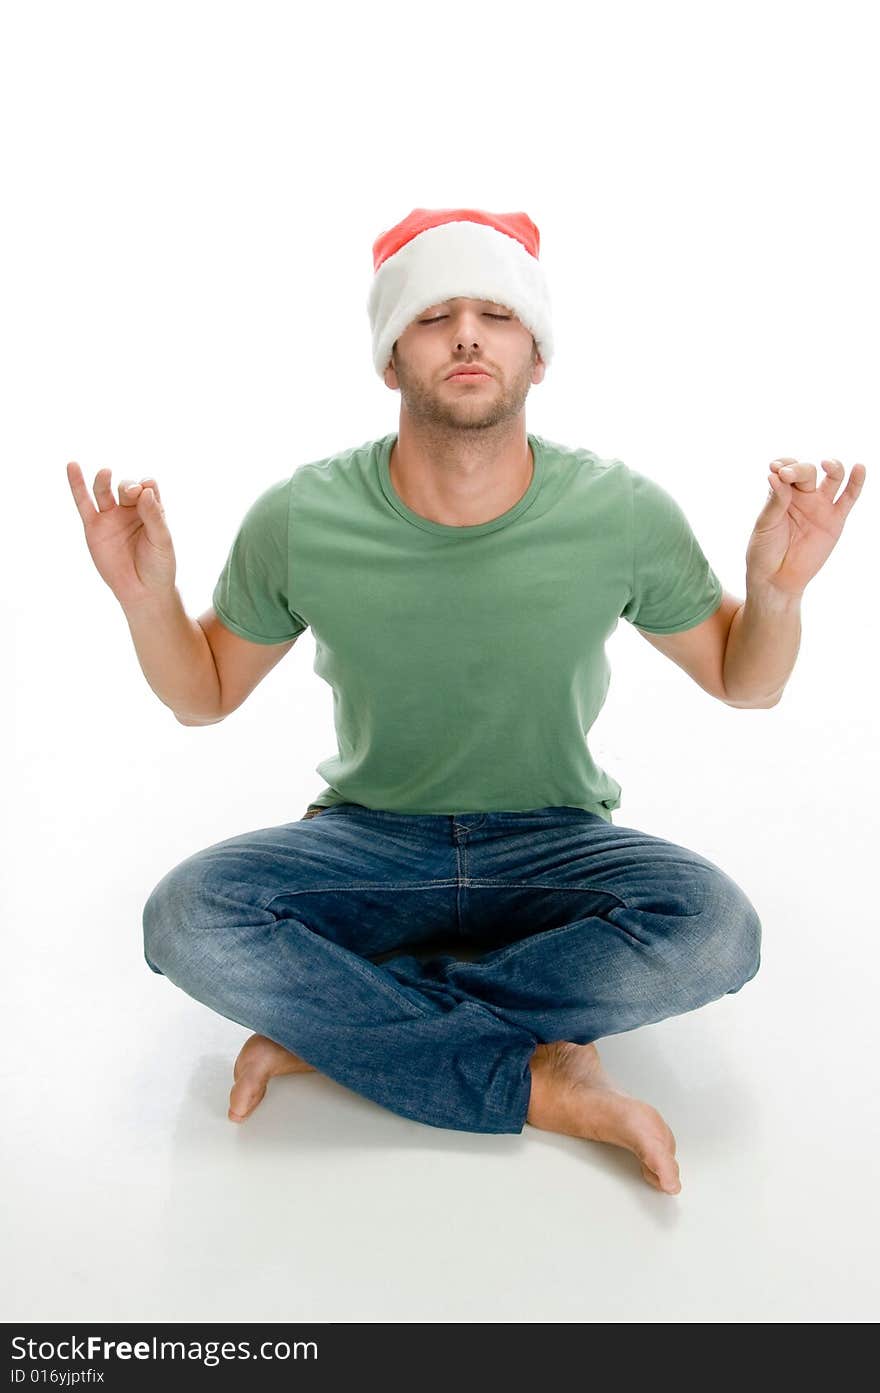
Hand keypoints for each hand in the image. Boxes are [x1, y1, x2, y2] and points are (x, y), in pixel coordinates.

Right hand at [66, 464, 176, 607]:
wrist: (143, 591)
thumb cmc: (158, 566)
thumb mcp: (162, 540)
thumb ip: (154, 516)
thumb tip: (145, 490)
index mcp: (151, 510)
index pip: (148, 487)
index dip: (147, 486)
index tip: (147, 496)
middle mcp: (130, 510)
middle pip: (127, 487)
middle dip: (128, 487)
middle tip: (130, 493)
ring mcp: (111, 517)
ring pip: (104, 491)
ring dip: (104, 480)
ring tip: (106, 473)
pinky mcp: (94, 527)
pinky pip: (83, 503)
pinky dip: (77, 485)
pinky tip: (72, 467)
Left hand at [745, 458, 866, 597]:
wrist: (776, 579)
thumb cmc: (764, 550)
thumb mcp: (765, 524)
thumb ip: (775, 501)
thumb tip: (775, 475)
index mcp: (781, 493)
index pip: (786, 469)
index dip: (783, 464)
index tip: (775, 468)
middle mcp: (802, 496)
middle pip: (807, 471)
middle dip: (798, 470)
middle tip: (786, 474)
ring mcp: (820, 507)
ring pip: (832, 478)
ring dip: (833, 466)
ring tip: (826, 464)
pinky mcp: (835, 520)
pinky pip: (849, 498)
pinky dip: (856, 483)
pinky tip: (859, 468)